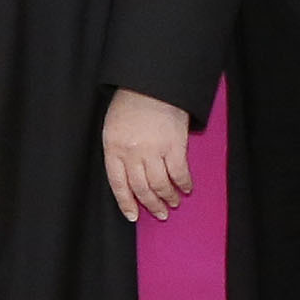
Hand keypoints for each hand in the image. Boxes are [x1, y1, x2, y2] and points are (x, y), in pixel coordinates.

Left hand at [100, 86, 197, 222]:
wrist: (152, 83)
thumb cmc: (130, 103)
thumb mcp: (113, 127)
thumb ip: (118, 151)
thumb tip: (130, 176)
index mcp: (113, 147)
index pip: (118, 183)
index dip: (126, 202)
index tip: (133, 216)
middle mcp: (132, 152)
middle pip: (141, 187)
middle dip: (151, 204)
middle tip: (159, 213)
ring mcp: (154, 149)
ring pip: (160, 185)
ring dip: (168, 197)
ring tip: (172, 203)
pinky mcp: (174, 145)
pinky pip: (179, 173)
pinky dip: (184, 184)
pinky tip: (186, 188)